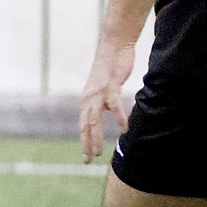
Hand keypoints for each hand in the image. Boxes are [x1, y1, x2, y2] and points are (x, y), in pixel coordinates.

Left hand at [78, 39, 135, 162]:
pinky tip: (124, 128)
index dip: (84, 141)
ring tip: (98, 151)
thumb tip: (108, 112)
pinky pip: (114, 104)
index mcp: (87, 100)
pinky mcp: (110, 85)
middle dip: (86, 144)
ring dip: (96, 136)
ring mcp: (98, 92)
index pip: (83, 125)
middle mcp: (89, 98)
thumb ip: (105, 102)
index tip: (86, 157)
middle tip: (88, 160)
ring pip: (94, 119)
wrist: (114, 47)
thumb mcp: (106, 89)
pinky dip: (118, 116)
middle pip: (85, 125)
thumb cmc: (111, 68)